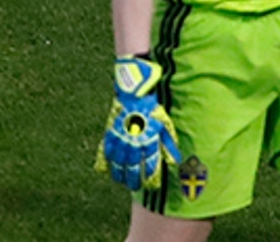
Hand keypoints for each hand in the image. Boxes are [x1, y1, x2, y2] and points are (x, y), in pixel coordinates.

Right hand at [96, 56, 181, 191]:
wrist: (136, 92)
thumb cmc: (153, 108)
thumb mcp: (165, 125)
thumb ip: (169, 144)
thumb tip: (175, 161)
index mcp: (149, 141)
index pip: (149, 166)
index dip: (149, 178)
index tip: (150, 186)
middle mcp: (134, 142)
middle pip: (132, 166)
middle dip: (132, 178)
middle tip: (133, 186)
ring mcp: (121, 137)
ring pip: (117, 160)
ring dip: (118, 172)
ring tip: (119, 180)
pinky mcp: (111, 130)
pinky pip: (106, 148)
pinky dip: (105, 158)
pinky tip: (105, 166)